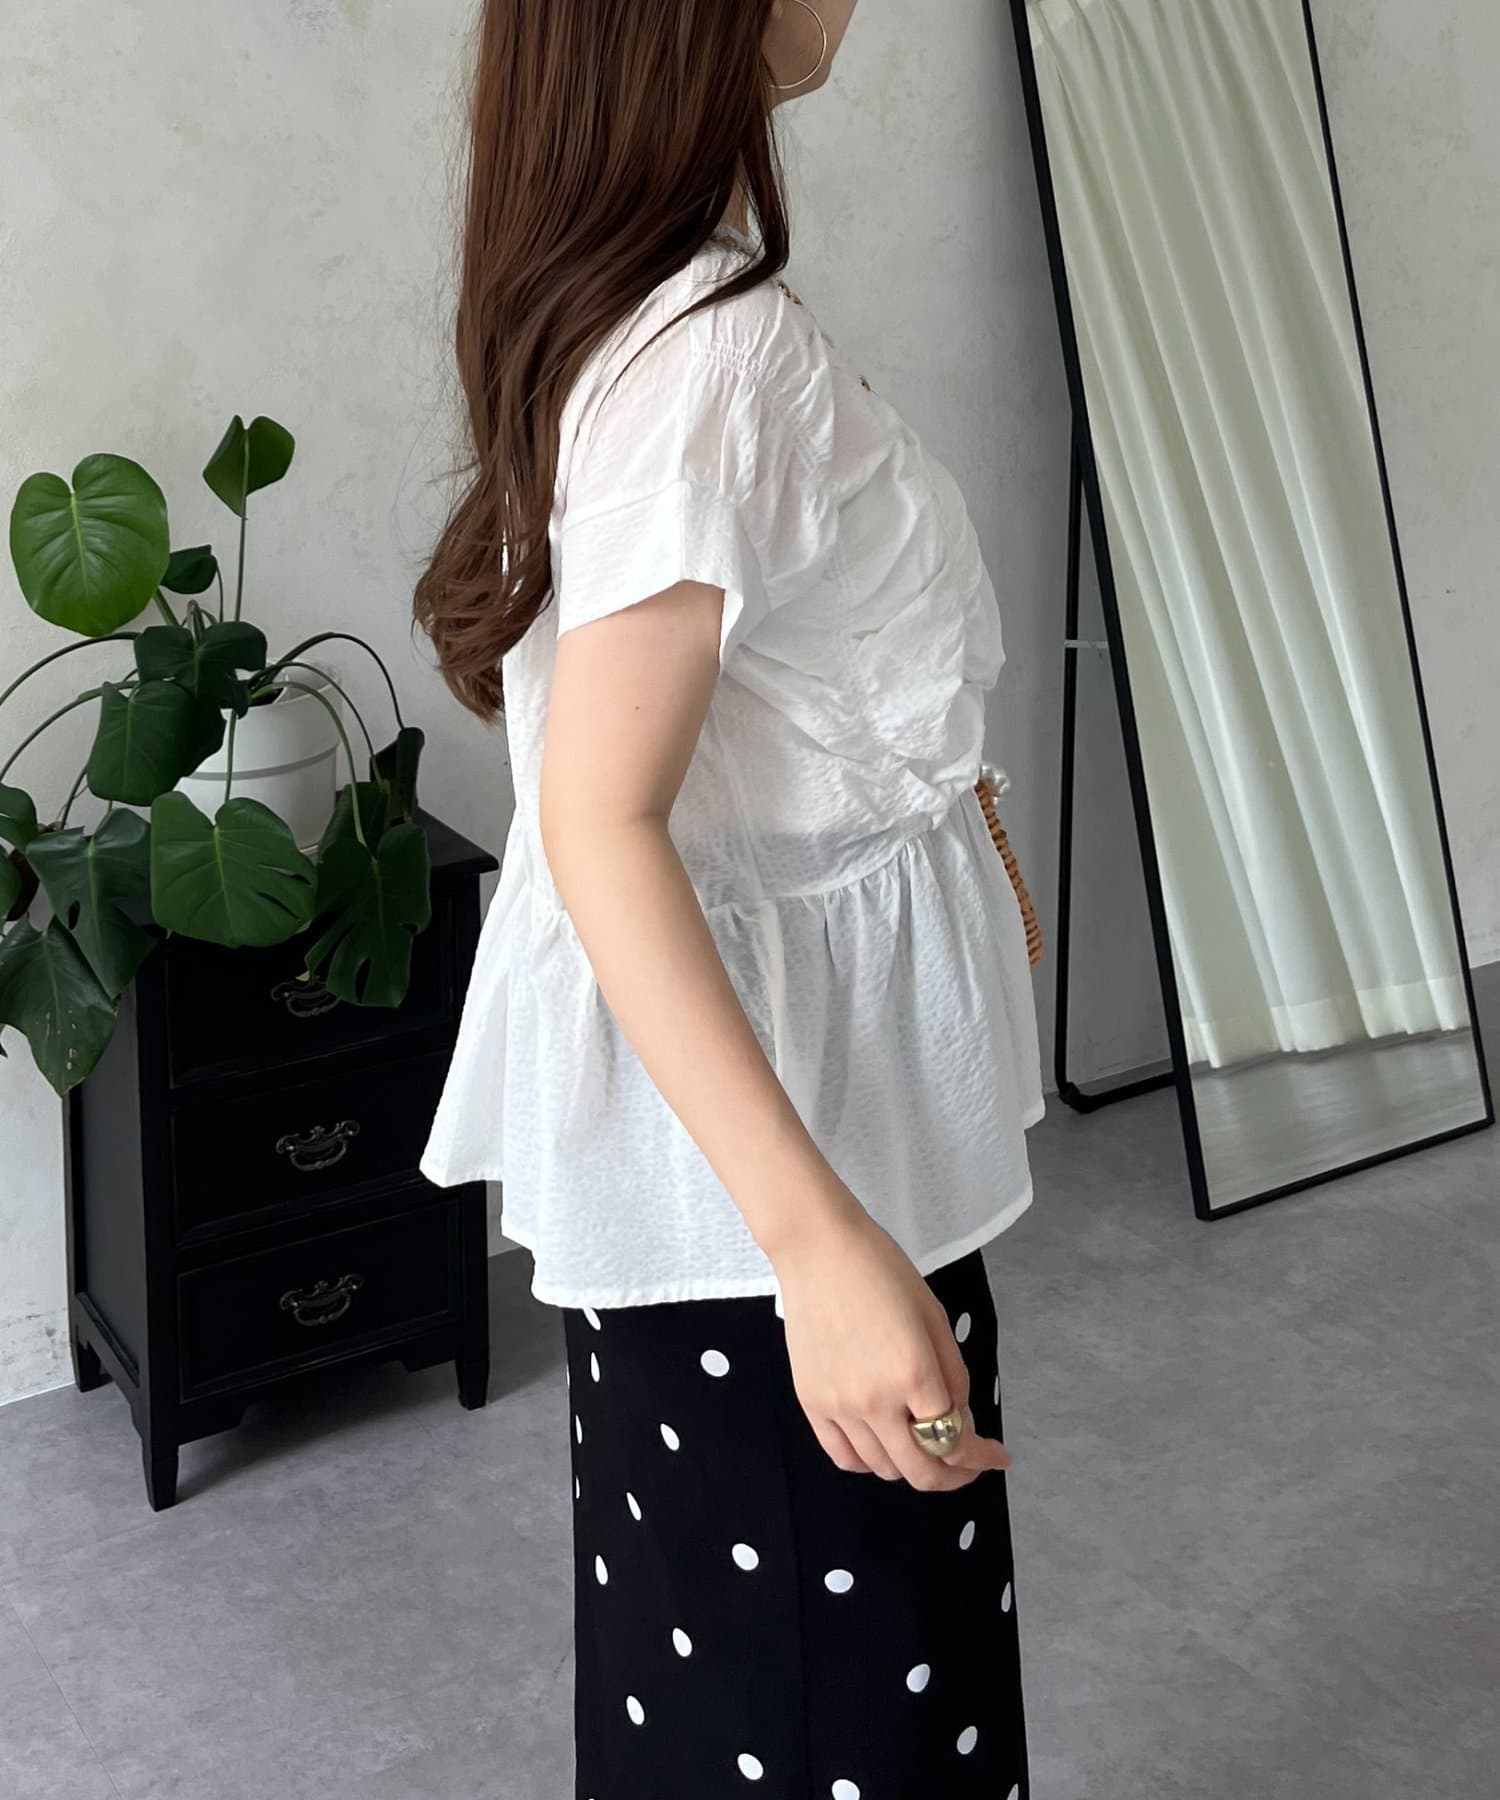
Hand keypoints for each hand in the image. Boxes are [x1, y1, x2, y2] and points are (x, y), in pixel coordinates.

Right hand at [772, 1205, 1012, 1491]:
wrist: (817, 1248)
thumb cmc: (880, 1270)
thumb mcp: (934, 1316)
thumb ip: (954, 1375)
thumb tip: (959, 1419)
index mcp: (914, 1373)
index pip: (956, 1441)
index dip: (983, 1457)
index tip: (999, 1456)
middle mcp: (876, 1401)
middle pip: (921, 1471)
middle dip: (954, 1474)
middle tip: (969, 1464)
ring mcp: (839, 1406)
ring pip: (884, 1468)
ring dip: (913, 1465)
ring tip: (926, 1446)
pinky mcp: (811, 1402)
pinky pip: (844, 1456)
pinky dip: (870, 1463)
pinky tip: (885, 1446)